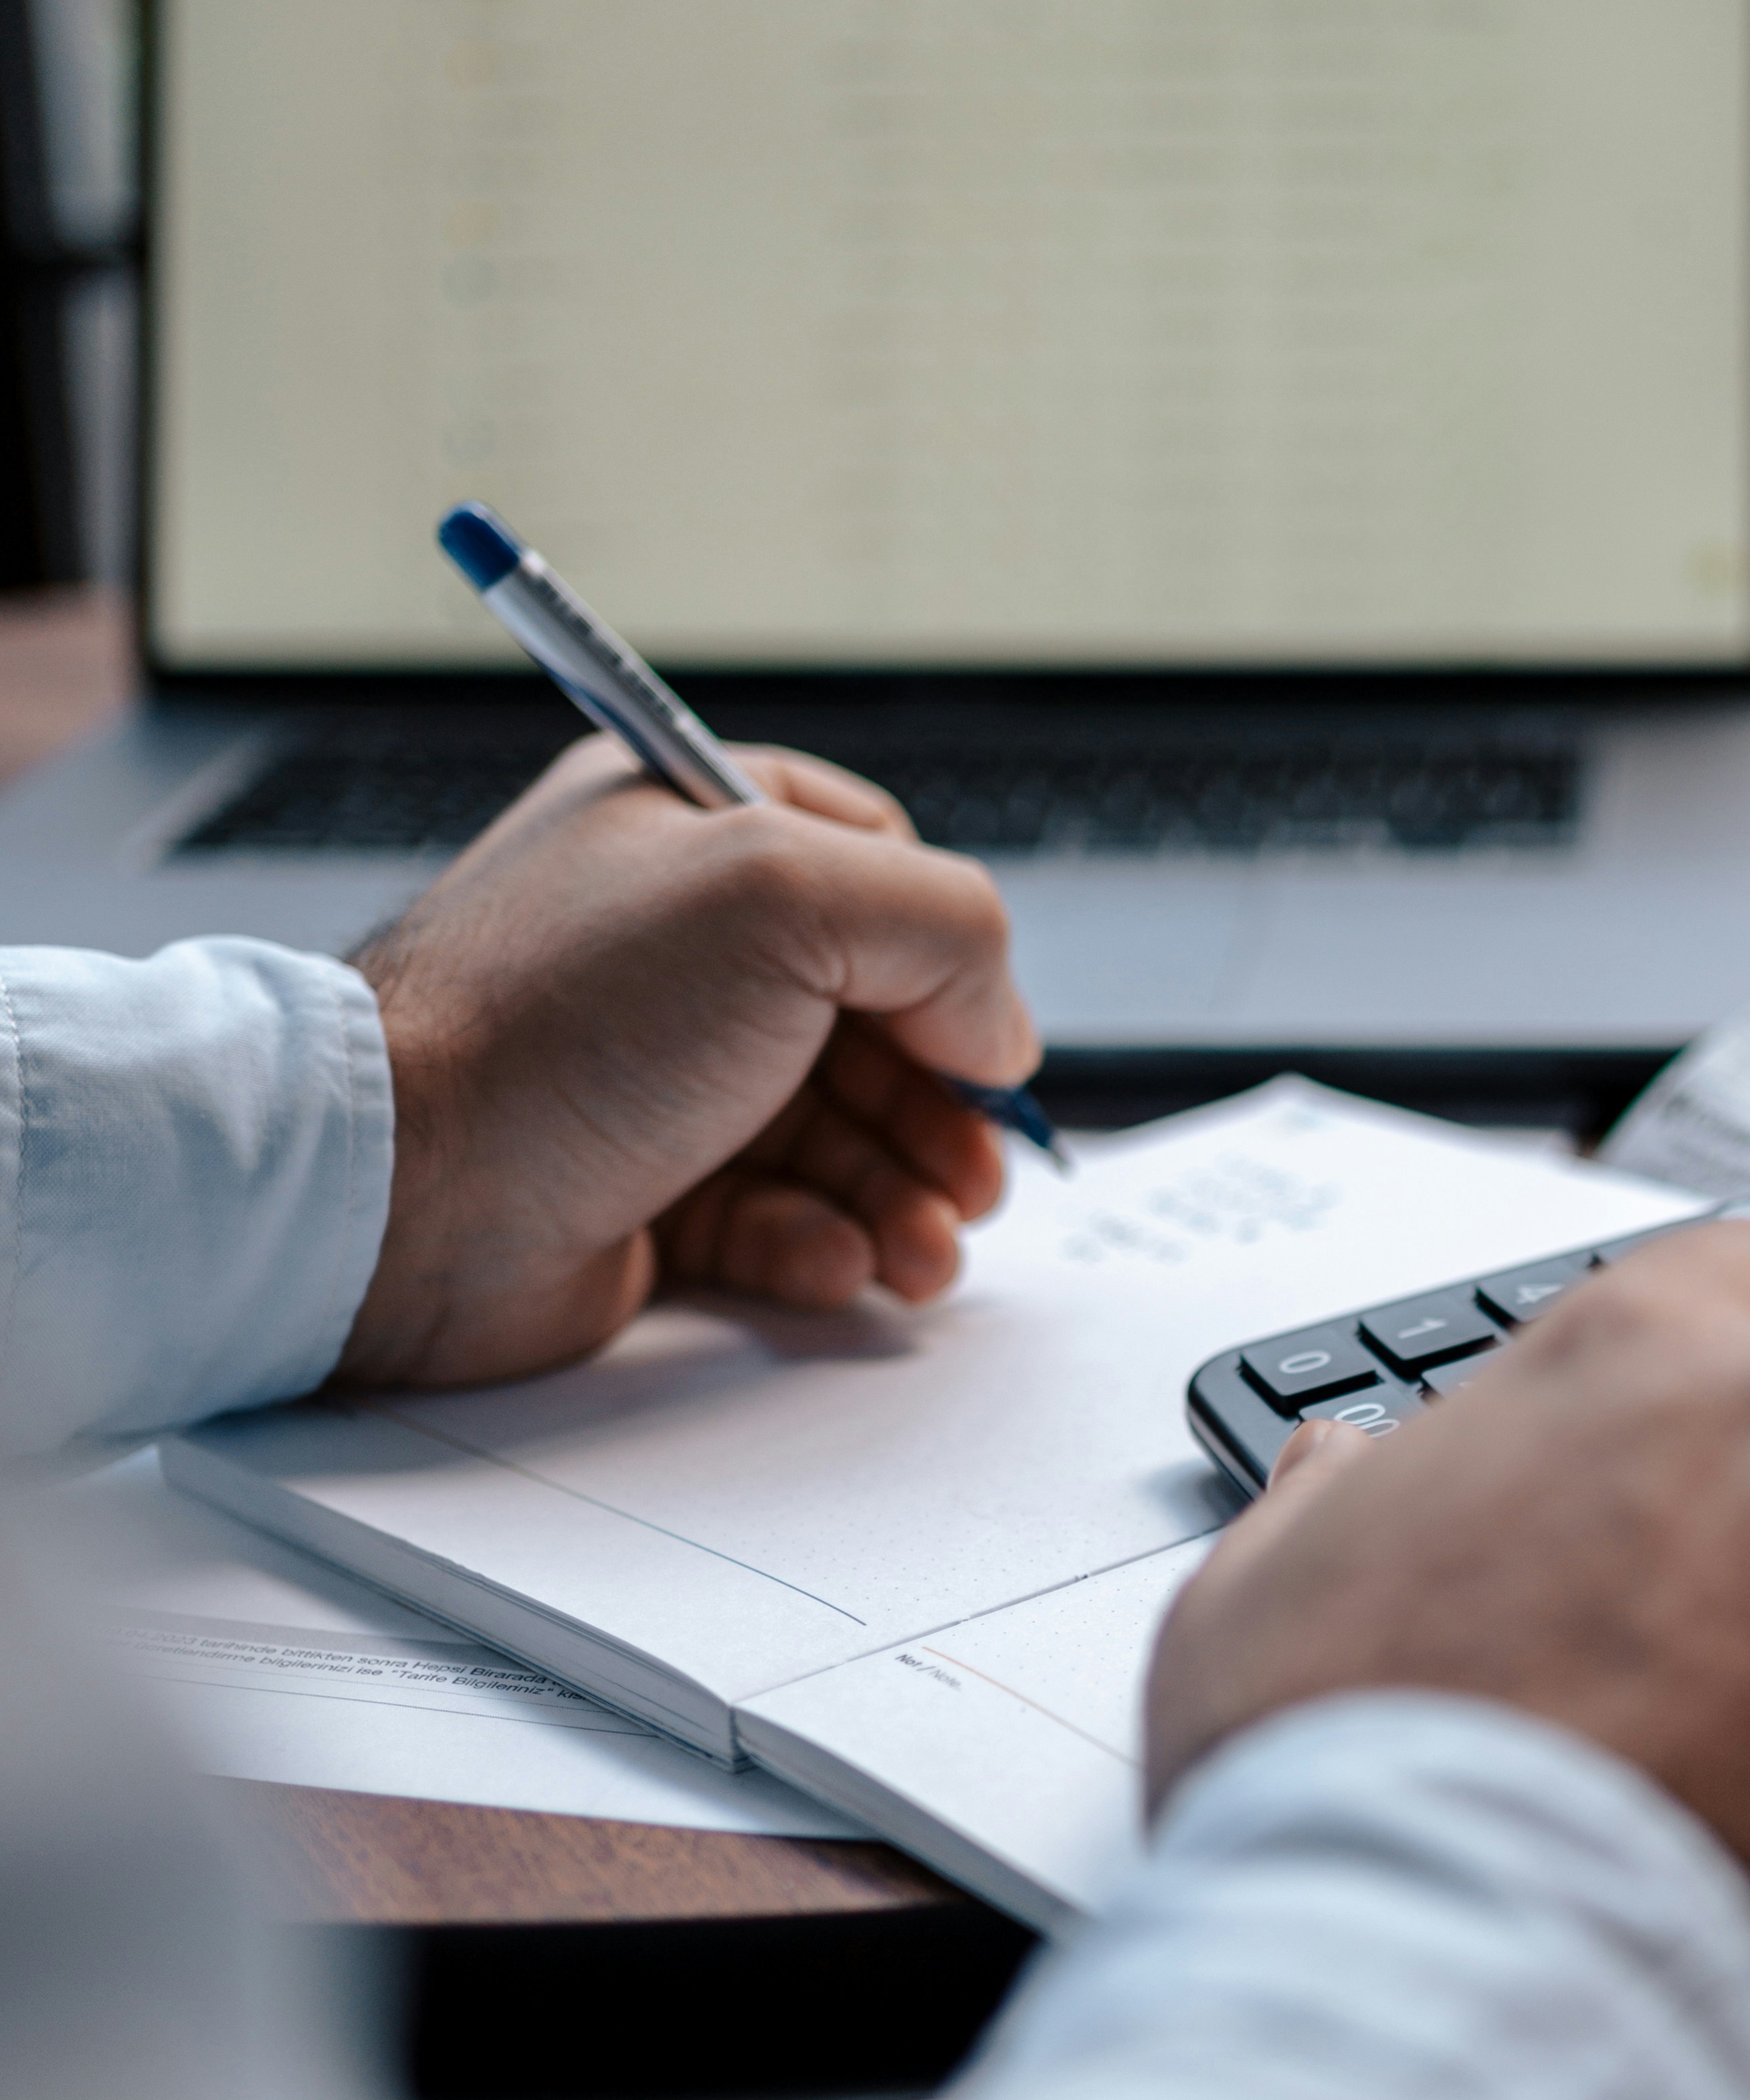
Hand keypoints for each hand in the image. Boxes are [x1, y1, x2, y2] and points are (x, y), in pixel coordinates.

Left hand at [339, 736, 1038, 1389]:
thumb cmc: (560, 1018)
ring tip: (927, 1252)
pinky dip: (823, 1248)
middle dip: (941, 1111)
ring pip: (837, 1137)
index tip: (978, 1045)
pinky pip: (772, 1222)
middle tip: (978, 1178)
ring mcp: (657, 1076)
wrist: (401, 1188)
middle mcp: (674, 949)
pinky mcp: (641, 1196)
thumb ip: (945, 927)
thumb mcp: (787, 893)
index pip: (876, 875)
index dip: (947, 967)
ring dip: (904, 1196)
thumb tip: (998, 1028)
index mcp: (693, 833)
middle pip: (875, 1025)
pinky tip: (838, 1267)